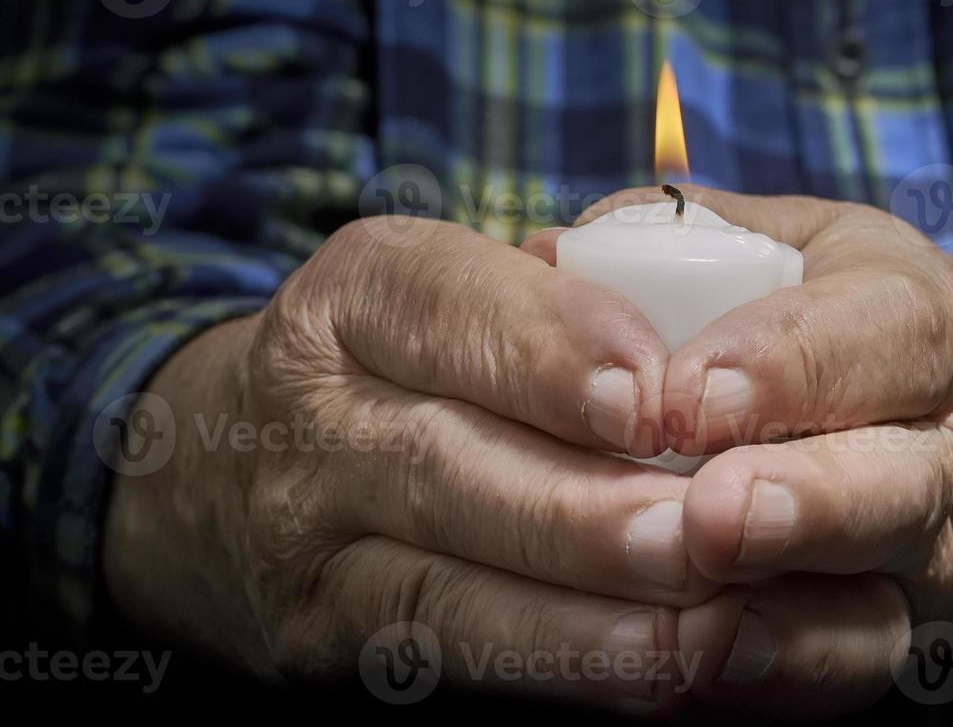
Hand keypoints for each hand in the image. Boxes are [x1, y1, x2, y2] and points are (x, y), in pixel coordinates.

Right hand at [103, 217, 722, 711]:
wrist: (219, 466)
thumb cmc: (403, 361)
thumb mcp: (452, 295)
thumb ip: (563, 301)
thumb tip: (721, 329)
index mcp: (355, 296)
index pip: (439, 299)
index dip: (547, 346)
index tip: (651, 393)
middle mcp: (307, 413)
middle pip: (439, 461)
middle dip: (585, 507)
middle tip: (708, 528)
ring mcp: (302, 541)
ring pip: (441, 586)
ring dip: (583, 613)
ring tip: (700, 619)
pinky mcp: (322, 642)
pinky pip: (452, 661)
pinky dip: (567, 669)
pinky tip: (662, 669)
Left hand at [529, 187, 952, 710]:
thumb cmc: (863, 323)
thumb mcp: (806, 247)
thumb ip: (688, 237)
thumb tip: (545, 256)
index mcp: (918, 326)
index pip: (880, 335)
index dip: (787, 365)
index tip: (683, 397)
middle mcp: (943, 452)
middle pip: (894, 487)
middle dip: (802, 505)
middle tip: (712, 516)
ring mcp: (926, 564)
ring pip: (879, 607)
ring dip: (789, 625)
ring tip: (709, 629)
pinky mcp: (894, 640)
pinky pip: (845, 681)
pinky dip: (778, 685)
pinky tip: (704, 674)